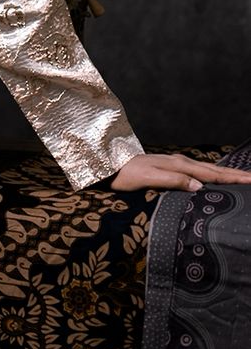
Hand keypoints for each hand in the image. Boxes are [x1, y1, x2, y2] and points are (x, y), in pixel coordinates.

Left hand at [111, 151, 250, 192]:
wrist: (110, 166)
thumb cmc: (126, 175)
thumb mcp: (148, 179)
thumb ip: (174, 180)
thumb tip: (200, 186)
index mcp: (180, 165)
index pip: (212, 173)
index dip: (233, 178)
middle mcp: (181, 162)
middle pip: (215, 169)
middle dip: (236, 174)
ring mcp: (177, 164)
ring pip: (208, 169)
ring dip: (227, 174)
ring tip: (242, 178)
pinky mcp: (172, 168)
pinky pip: (199, 171)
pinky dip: (213, 174)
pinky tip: (215, 178)